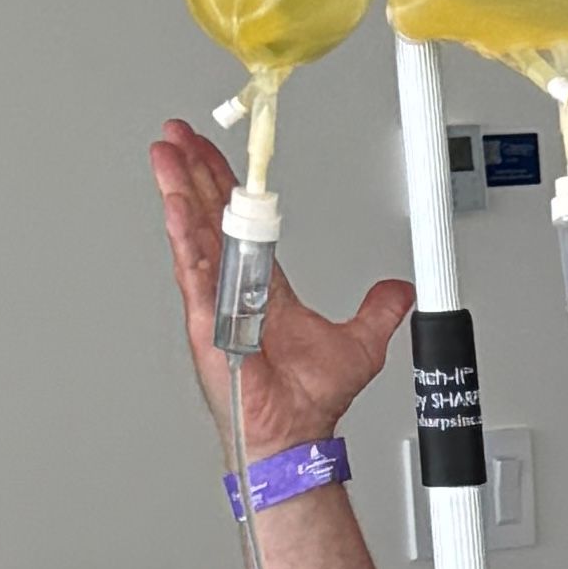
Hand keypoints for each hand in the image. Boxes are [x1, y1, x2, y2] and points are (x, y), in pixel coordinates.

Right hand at [150, 120, 413, 459]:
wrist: (295, 432)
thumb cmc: (309, 397)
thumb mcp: (359, 342)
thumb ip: (379, 311)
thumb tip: (401, 289)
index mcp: (263, 285)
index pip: (242, 222)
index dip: (228, 187)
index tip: (215, 155)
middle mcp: (233, 287)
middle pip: (210, 217)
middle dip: (194, 173)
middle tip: (178, 136)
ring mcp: (215, 301)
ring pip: (194, 234)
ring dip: (180, 192)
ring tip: (166, 156)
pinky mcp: (206, 320)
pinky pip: (194, 270)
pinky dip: (185, 237)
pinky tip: (176, 207)